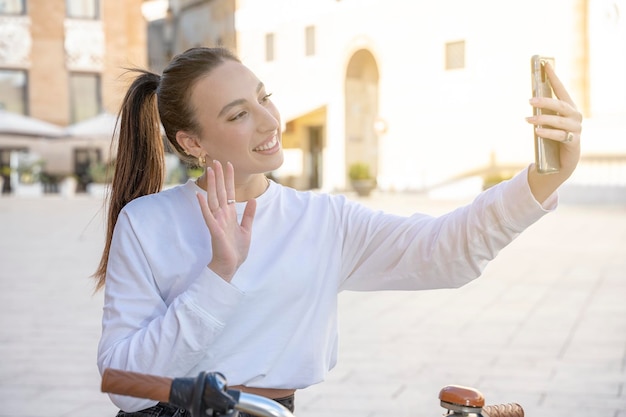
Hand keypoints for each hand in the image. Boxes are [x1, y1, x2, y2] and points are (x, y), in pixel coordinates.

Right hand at [196, 160, 255, 281]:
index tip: (229, 164)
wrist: (230, 266)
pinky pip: (208, 216)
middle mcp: (222, 215)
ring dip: (211, 185)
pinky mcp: (215, 230)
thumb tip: (253, 199)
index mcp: (230, 214)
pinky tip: (199, 195)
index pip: (229, 192)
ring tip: (209, 171)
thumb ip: (249, 215)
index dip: (229, 178)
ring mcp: (217, 221)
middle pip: (220, 192)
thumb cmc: (236, 250)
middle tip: (216, 160)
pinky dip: (203, 206)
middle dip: (219, 176)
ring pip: (213, 199)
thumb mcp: (247, 229)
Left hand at [526, 62, 582, 202]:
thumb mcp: (546, 123)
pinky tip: (537, 131)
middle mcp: (575, 116)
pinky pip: (560, 136)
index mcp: (568, 108)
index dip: (554, 77)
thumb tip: (530, 99)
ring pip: (559, 121)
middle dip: (545, 101)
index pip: (561, 89)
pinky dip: (547, 133)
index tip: (545, 64)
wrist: (561, 162)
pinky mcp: (574, 142)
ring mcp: (576, 129)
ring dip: (542, 119)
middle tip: (530, 100)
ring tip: (528, 119)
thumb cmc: (552, 138)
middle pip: (560, 105)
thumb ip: (542, 111)